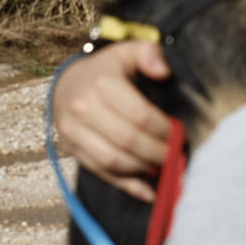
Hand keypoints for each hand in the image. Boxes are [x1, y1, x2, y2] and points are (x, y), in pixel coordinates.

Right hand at [51, 41, 171, 202]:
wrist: (66, 85)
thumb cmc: (105, 71)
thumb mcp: (126, 52)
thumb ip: (149, 54)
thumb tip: (164, 71)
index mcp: (101, 83)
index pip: (139, 115)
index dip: (164, 130)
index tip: (179, 134)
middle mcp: (82, 108)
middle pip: (127, 140)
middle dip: (157, 152)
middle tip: (176, 155)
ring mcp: (73, 131)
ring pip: (113, 160)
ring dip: (143, 169)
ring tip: (162, 166)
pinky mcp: (71, 149)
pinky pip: (100, 173)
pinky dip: (126, 186)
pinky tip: (149, 192)